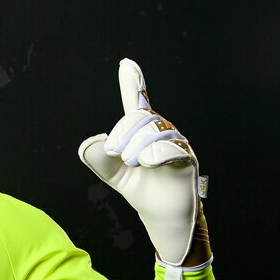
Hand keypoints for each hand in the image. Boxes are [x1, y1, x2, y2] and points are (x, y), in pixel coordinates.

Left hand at [78, 58, 207, 269]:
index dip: (132, 84)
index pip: (137, 103)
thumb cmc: (141, 189)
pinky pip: (170, 147)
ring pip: (152, 131)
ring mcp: (175, 142)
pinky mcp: (187, 157)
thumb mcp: (113, 174)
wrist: (161, 215)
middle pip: (139, 117)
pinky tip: (147, 162)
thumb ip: (99, 158)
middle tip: (118, 155)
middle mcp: (161, 131)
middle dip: (122, 135)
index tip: (125, 64)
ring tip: (134, 164)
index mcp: (142, 132)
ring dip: (136, 147)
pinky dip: (154, 153)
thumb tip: (92, 143)